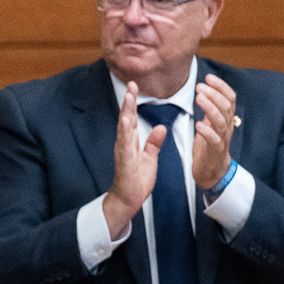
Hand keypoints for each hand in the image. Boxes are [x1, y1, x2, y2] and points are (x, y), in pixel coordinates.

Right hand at [105, 80, 160, 237]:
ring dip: (126, 111)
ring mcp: (123, 151)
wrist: (128, 200)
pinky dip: (124, 131)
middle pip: (127, 118)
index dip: (133, 103)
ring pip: (124, 127)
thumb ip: (153, 143)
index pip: (132, 118)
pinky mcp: (124, 161)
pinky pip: (124, 144)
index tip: (135, 87)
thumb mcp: (150, 159)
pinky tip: (125, 120)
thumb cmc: (137, 181)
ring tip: (128, 96)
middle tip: (131, 83)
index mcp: (131, 142)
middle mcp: (125, 143)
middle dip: (129, 100)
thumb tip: (160, 128)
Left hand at [191, 72, 239, 188]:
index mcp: (226, 118)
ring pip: (221, 121)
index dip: (221, 86)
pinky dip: (207, 131)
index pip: (230, 98)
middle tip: (200, 86)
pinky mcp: (215, 151)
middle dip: (214, 94)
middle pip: (226, 106)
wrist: (212, 171)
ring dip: (210, 108)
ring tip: (199, 98)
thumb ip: (210, 108)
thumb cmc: (209, 145)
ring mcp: (223, 138)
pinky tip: (199, 124)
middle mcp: (227, 126)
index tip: (209, 77)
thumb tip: (205, 88)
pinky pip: (214, 140)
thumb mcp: (210, 122)